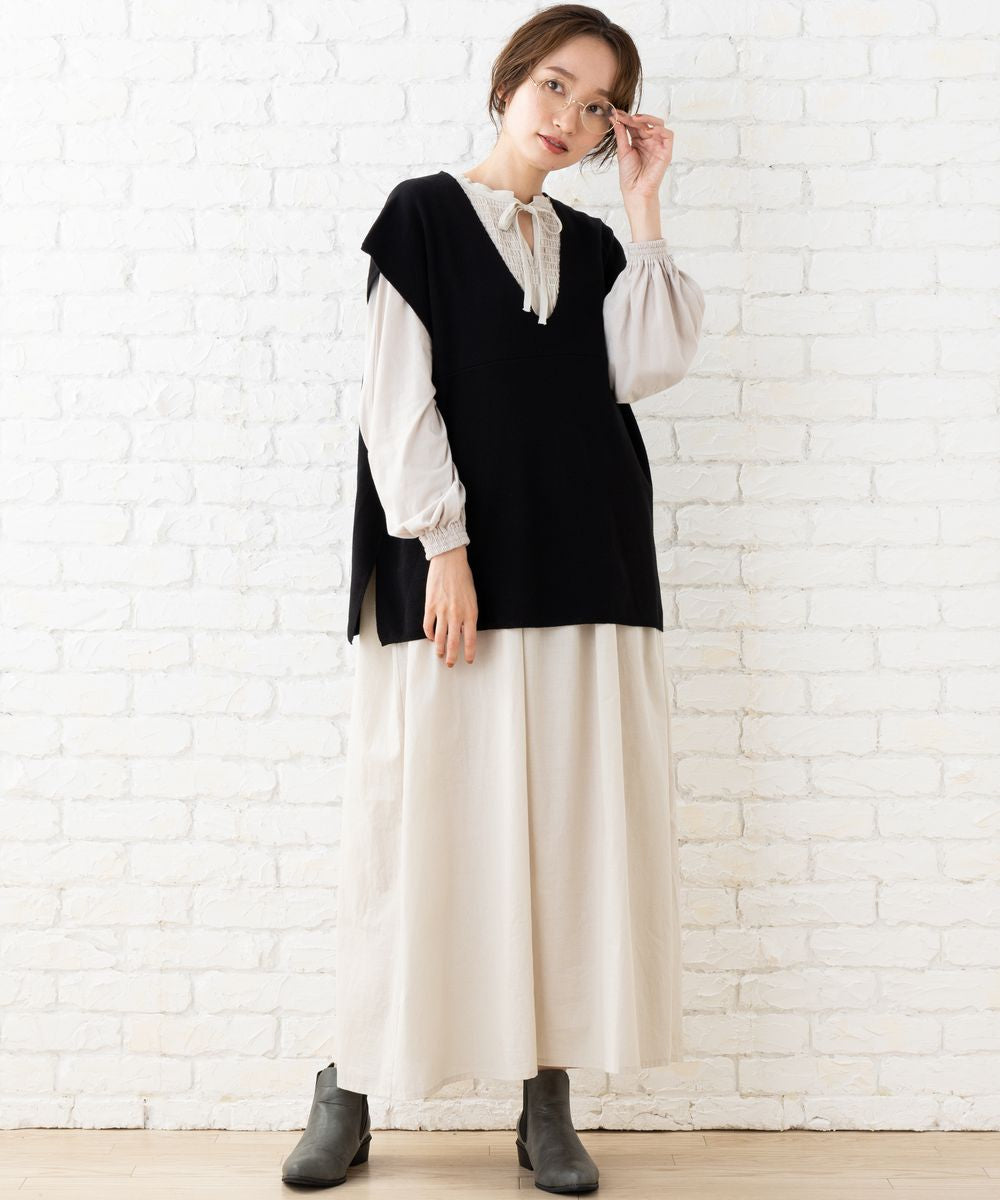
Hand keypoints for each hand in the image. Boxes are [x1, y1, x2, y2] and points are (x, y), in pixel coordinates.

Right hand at [423, 545, 477, 666]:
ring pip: (440, 637)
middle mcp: (457, 614)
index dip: (470, 652)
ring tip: (440, 655)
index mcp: (470, 612)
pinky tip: (431, 638)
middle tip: (451, 664)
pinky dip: (429, 635)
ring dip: (440, 649)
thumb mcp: (472, 597)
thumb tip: (463, 629)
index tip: (469, 660)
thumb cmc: (463, 577)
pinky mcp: (430, 606)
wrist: (450, 561)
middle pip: (454, 642)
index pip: (471, 638)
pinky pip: (428, 626)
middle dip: (453, 656)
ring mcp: (442, 611)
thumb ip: (468, 614)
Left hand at [611, 108, 673, 201]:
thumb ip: (621, 134)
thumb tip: (615, 118)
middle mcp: (649, 141)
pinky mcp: (666, 151)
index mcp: (639, 141)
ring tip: (634, 120)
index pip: (634, 124)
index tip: (614, 113)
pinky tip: (648, 130)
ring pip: (658, 124)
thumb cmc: (629, 175)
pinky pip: (668, 135)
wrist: (635, 191)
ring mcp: (658, 145)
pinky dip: (659, 129)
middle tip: (622, 116)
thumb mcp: (623, 151)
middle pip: (645, 122)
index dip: (626, 118)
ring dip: (647, 119)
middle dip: (633, 117)